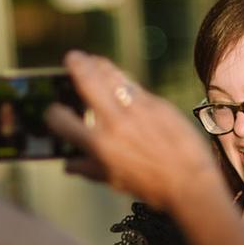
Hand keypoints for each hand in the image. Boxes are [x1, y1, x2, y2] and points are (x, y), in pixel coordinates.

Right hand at [45, 51, 221, 210]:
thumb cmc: (151, 187)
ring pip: (111, 75)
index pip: (61, 120)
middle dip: (76, 65)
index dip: (53, 113)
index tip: (55, 110)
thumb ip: (88, 169)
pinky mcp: (156, 104)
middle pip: (87, 82)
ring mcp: (136, 110)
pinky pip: (133, 85)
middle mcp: (114, 123)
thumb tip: (67, 165)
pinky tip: (119, 78)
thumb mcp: (114, 181)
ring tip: (93, 60)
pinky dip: (122, 79)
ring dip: (98, 65)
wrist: (190, 182)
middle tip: (72, 58)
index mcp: (98, 145)